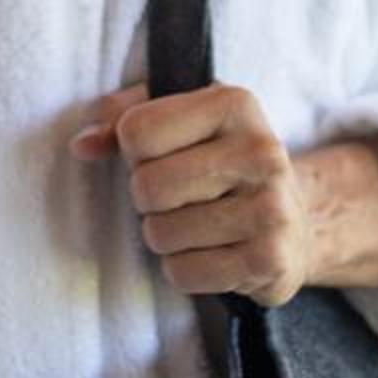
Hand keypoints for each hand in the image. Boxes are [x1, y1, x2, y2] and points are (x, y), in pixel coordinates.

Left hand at [70, 81, 308, 305]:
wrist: (295, 219)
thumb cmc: (218, 160)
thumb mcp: (179, 118)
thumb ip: (122, 117)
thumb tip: (82, 144)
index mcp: (234, 104)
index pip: (136, 131)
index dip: (134, 150)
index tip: (162, 155)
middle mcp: (262, 152)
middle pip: (147, 186)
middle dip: (146, 198)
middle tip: (176, 196)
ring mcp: (271, 209)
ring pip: (161, 234)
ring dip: (164, 236)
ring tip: (196, 223)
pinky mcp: (270, 261)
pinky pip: (182, 273)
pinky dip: (184, 269)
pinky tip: (212, 251)